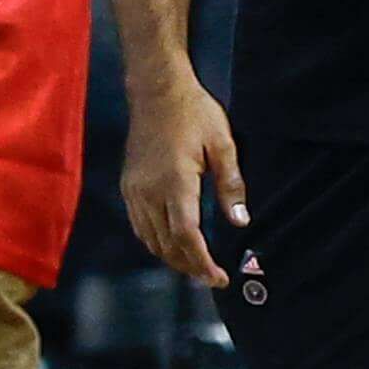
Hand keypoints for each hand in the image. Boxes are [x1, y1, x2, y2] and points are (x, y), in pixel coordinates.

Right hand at [123, 77, 247, 289]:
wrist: (156, 90)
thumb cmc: (194, 113)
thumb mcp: (223, 144)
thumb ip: (231, 186)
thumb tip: (241, 222)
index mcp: (175, 183)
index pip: (186, 236)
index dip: (202, 263)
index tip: (219, 278)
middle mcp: (148, 192)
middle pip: (167, 245)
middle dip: (190, 267)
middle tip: (213, 278)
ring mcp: (134, 190)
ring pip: (150, 240)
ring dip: (173, 258)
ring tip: (197, 266)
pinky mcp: (128, 186)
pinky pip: (139, 226)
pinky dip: (156, 242)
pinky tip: (173, 245)